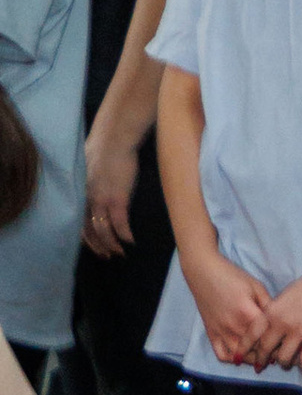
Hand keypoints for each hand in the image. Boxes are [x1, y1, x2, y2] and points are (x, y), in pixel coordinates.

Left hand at [82, 122, 140, 254]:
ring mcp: (102, 200)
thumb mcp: (88, 169)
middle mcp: (87, 200)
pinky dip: (124, 235)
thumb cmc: (103, 149)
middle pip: (88, 231)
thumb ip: (88, 183)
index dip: (86, 238)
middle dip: (98, 246)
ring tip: (120, 252)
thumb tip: (93, 190)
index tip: (94, 246)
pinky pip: (120, 223)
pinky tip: (131, 241)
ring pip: (103, 230)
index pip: (78, 222)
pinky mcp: (118, 198)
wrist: (113, 138)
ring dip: (111, 245)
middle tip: (107, 256)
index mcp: (79, 193)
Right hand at [186, 250, 273, 366]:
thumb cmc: (233, 277)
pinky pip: (222, 355)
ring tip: (262, 356)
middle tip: (277, 352)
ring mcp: (221, 332)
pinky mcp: (211, 334)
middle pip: (256, 350)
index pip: (269, 338)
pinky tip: (241, 355)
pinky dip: (233, 359)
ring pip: (240, 357)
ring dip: (253, 360)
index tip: (285, 344)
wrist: (204, 272)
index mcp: (249, 314)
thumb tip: (281, 323)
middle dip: (269, 354)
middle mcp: (235, 327)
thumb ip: (269, 306)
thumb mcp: (257, 287)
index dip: (279, 345)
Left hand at [247, 268, 301, 374]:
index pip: (251, 335)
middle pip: (265, 350)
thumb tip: (268, 330)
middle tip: (260, 366)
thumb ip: (273, 313)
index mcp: (271, 312)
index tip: (238, 357)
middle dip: (260, 360)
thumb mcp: (282, 297)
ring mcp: (299, 333)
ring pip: (284, 359)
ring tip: (286, 362)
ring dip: (283, 363)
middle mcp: (282, 325)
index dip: (243, 348)